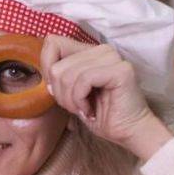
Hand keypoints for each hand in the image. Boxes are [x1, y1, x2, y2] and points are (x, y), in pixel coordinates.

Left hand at [40, 36, 171, 160]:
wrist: (127, 132)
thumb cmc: (100, 114)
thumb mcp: (71, 93)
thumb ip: (60, 76)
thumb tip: (46, 72)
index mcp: (89, 51)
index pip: (53, 43)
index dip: (47, 68)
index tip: (56, 91)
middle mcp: (102, 50)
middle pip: (58, 66)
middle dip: (61, 94)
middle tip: (76, 107)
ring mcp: (112, 57)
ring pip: (69, 74)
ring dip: (71, 100)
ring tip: (84, 109)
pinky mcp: (120, 70)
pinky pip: (84, 80)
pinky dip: (80, 100)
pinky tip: (90, 110)